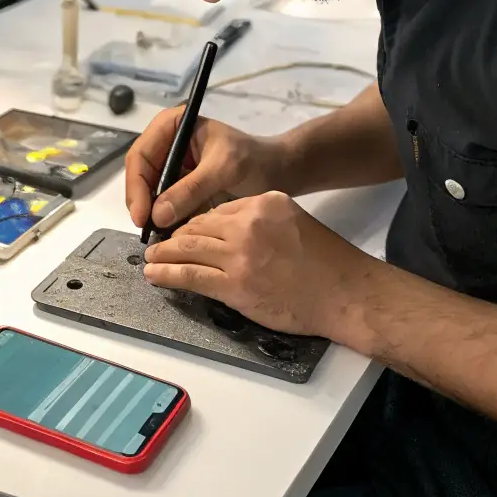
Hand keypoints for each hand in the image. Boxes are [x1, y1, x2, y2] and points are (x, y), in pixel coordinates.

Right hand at [126, 111, 291, 231]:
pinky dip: (166, 218)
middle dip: (142, 203)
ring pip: (150, 192)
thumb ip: (191, 189)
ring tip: (159, 236)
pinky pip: (165, 202)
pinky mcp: (181, 185)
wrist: (278, 171)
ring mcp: (172, 164)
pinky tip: (170, 234)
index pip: (140, 156)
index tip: (142, 215)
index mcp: (172, 125)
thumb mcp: (224, 169)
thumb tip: (157, 215)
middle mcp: (166, 142)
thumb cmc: (254, 160)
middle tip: (147, 231)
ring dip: (152, 214)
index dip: (136, 186)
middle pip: (140, 175)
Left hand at [143, 191, 372, 337]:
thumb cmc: (327, 262)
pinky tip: (154, 274)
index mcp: (263, 203)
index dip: (196, 221)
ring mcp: (240, 255)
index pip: (217, 208)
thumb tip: (227, 229)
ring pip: (189, 249)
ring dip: (164, 253)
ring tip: (151, 257)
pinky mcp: (235, 285)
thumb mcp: (293, 220)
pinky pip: (190, 276)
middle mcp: (248, 223)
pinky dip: (167, 274)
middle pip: (198, 225)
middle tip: (160, 243)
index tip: (185, 230)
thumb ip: (260, 219)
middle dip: (175, 235)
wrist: (346, 293)